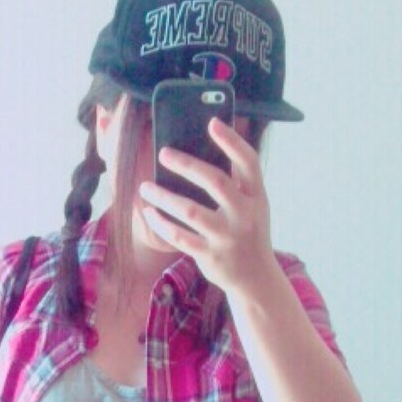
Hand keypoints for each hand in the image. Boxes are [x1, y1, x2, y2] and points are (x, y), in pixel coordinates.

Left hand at [139, 119, 276, 297]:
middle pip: (216, 181)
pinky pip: (180, 237)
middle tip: (163, 153)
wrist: (255, 278)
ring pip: (190, 211)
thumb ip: (237, 182)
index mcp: (257, 196)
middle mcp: (244, 215)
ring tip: (145, 187)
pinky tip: (150, 213)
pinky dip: (162, 224)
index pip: (248, 162)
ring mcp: (227, 237)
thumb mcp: (253, 206)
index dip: (232, 141)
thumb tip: (205, 150)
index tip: (212, 123)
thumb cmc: (248, 232)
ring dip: (164, 196)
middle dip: (187, 164)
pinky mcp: (210, 255)